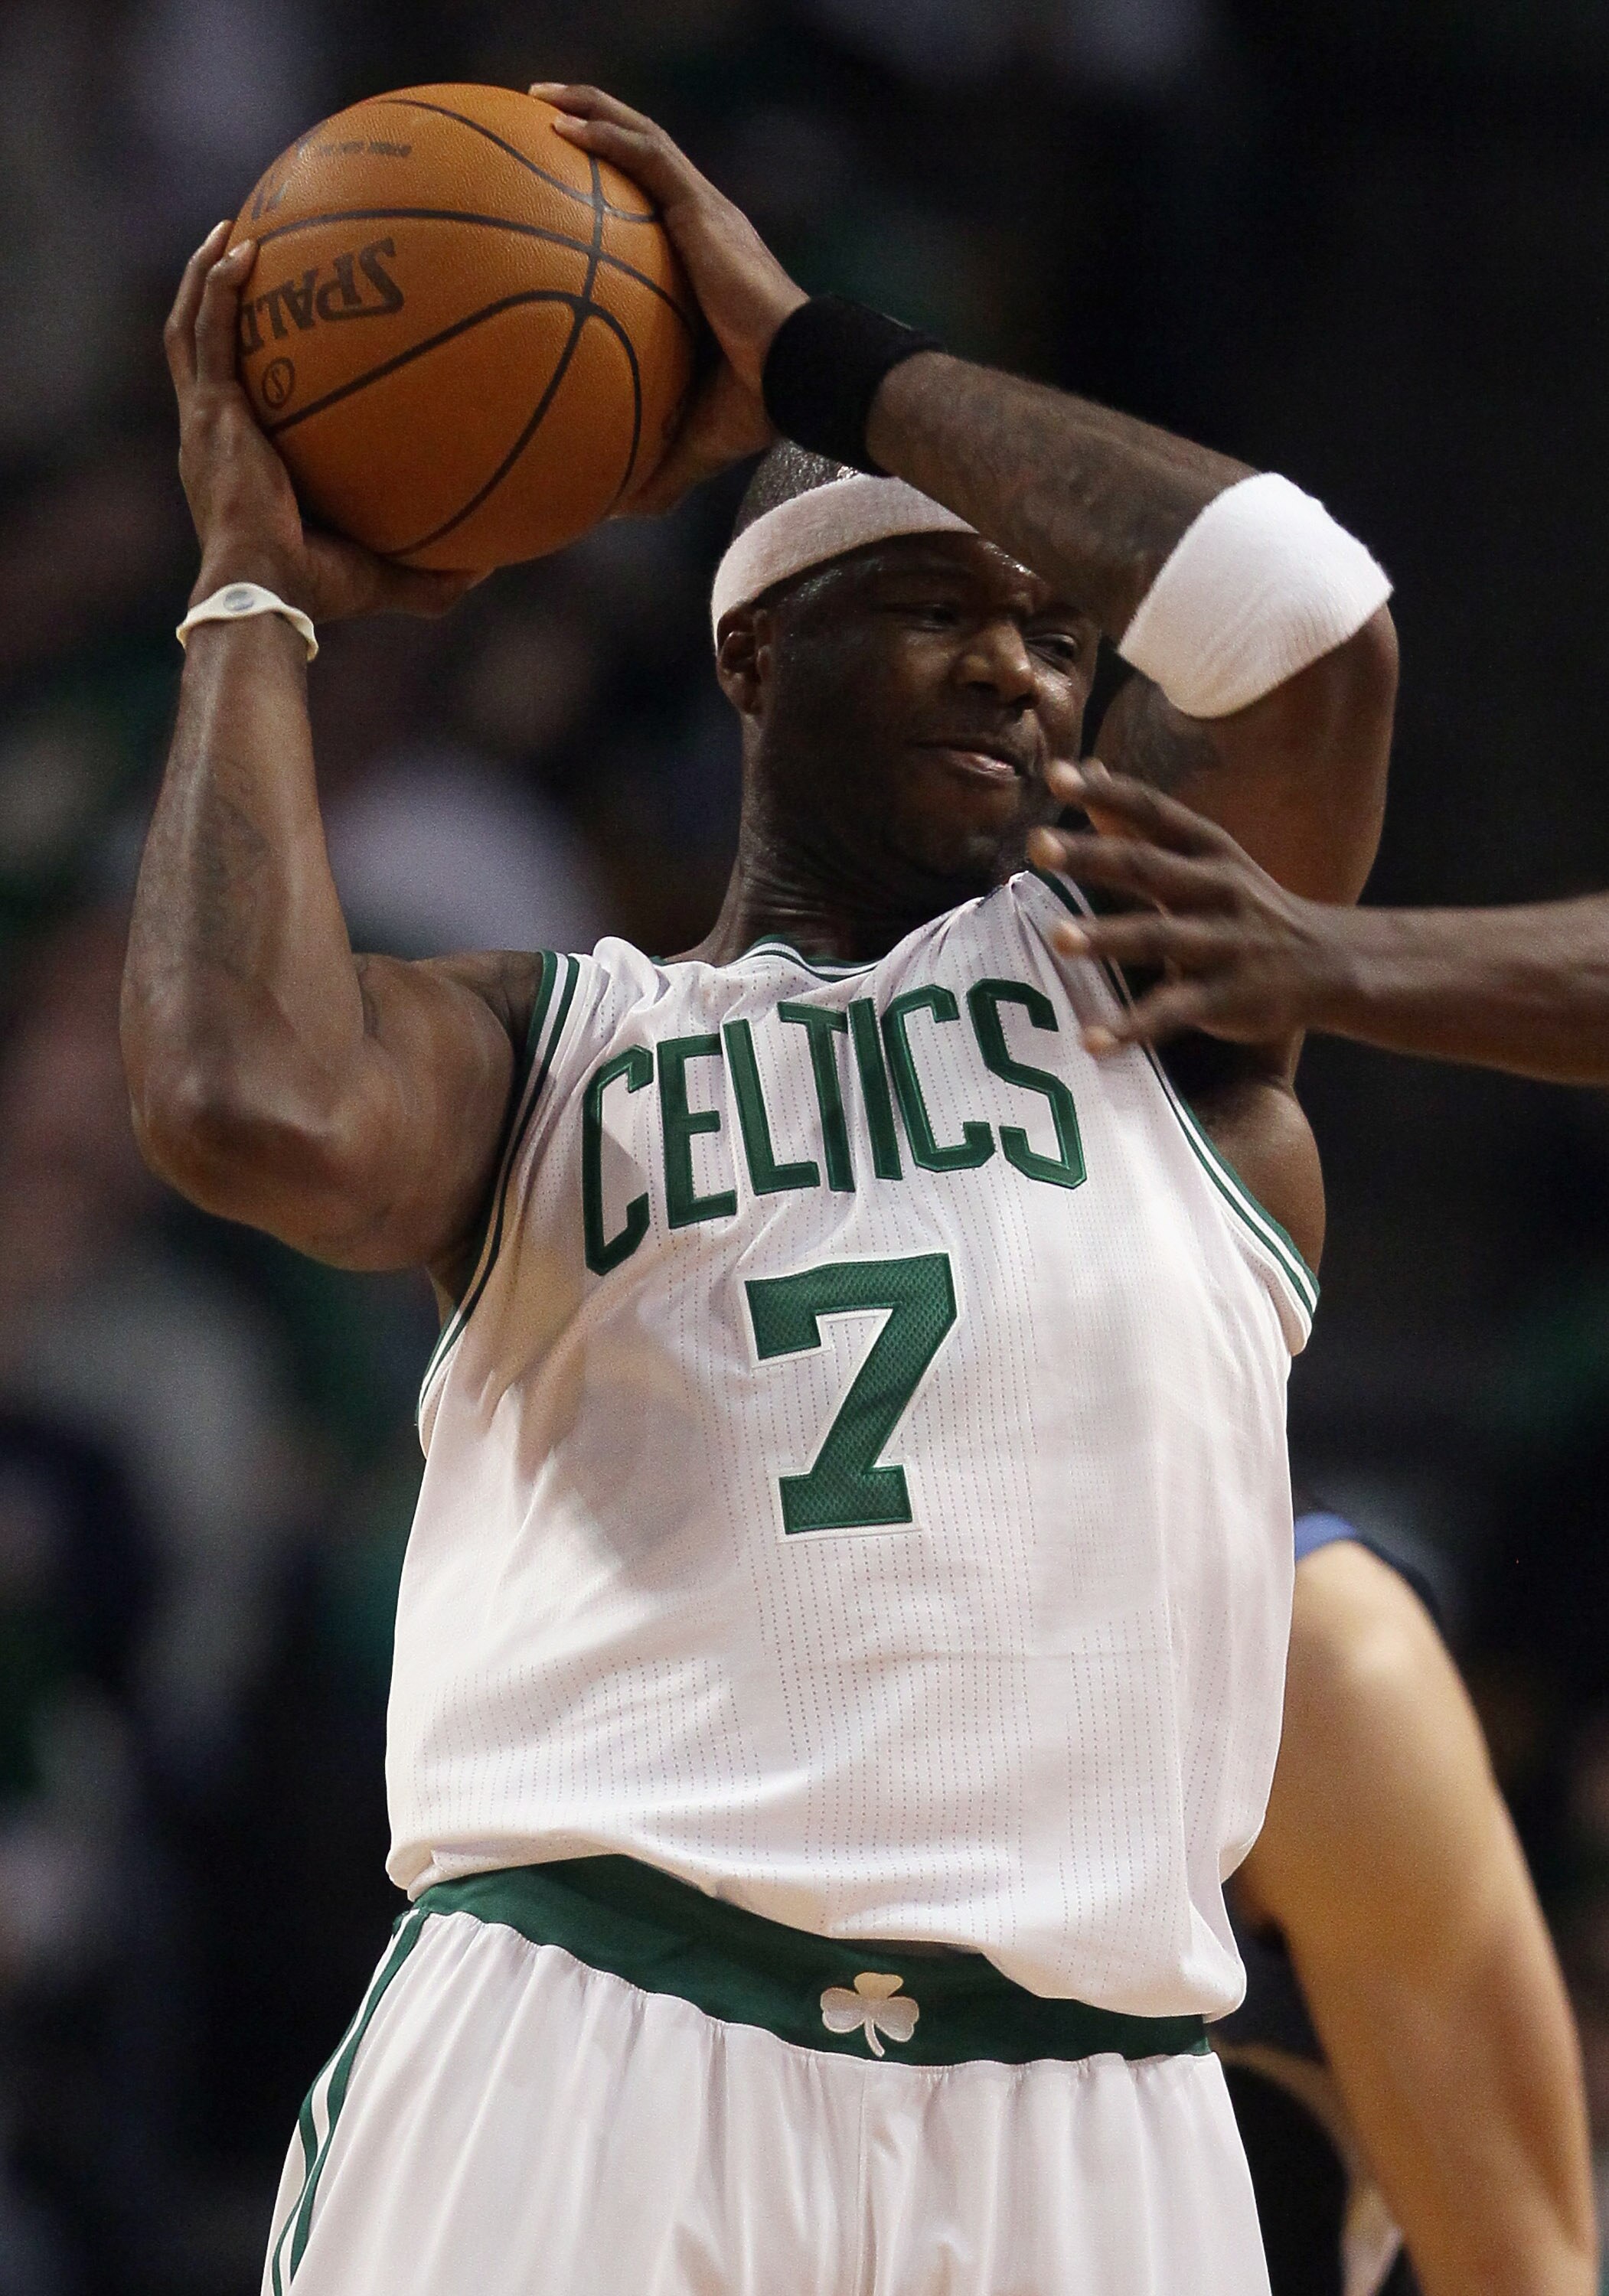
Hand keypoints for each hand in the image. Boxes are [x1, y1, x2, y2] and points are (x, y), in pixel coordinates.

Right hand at [165, 223, 476, 624]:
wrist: (266, 593)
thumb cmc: (316, 593)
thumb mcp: (386, 575)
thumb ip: (433, 573)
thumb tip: (493, 565)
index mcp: (242, 465)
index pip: (241, 401)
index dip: (252, 364)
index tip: (282, 332)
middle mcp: (215, 436)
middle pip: (204, 351)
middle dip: (216, 300)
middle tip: (246, 253)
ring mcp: (205, 421)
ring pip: (190, 328)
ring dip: (204, 276)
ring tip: (233, 229)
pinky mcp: (209, 413)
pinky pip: (208, 333)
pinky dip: (218, 289)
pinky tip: (245, 246)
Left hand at [531, 84, 805, 508]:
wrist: (797, 380)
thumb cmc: (755, 410)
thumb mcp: (689, 441)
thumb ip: (650, 466)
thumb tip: (606, 511)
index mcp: (702, 269)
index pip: (653, 219)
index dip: (614, 197)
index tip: (565, 195)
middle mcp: (703, 230)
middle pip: (641, 162)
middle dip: (594, 133)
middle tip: (538, 123)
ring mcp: (705, 214)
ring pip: (641, 138)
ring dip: (591, 110)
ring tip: (538, 97)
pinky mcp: (705, 209)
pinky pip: (647, 155)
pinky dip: (605, 134)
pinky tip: (558, 123)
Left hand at [1027, 762, 1367, 1053]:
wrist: (1329, 963)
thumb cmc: (1246, 904)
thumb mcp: (1207, 854)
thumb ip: (1142, 821)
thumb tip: (1087, 768)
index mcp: (1208, 849)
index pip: (1152, 811)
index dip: (1106, 792)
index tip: (1055, 775)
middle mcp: (1214, 888)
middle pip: (1147, 867)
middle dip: (1093, 855)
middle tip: (1038, 845)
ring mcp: (1221, 944)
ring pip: (1158, 937)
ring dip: (1108, 936)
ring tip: (1058, 937)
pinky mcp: (1224, 996)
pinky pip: (1171, 1012)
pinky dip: (1131, 1027)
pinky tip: (1091, 1040)